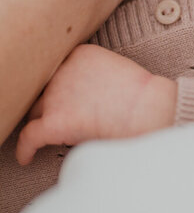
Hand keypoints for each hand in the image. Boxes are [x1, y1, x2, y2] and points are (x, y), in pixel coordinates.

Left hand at [15, 44, 175, 164]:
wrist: (150, 108)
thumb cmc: (143, 95)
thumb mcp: (115, 69)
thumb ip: (91, 75)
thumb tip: (79, 97)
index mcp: (79, 54)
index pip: (58, 72)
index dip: (61, 88)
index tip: (66, 99)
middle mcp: (61, 71)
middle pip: (44, 92)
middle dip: (52, 106)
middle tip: (63, 118)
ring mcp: (55, 95)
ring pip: (36, 114)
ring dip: (44, 125)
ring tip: (49, 139)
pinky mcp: (54, 122)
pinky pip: (28, 138)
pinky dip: (25, 150)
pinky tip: (26, 158)